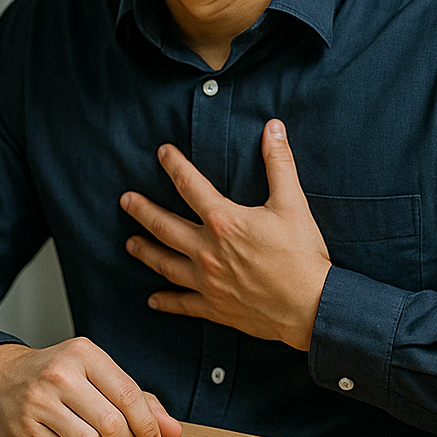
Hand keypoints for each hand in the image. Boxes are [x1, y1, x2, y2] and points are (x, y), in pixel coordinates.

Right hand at [0, 339, 181, 436]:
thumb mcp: (96, 372)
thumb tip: (172, 430)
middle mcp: (59, 375)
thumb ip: (138, 399)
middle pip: (112, 424)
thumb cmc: (57, 374)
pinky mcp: (23, 428)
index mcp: (83, 353)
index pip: (129, 395)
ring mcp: (38, 402)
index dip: (148, 424)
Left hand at [121, 119, 331, 350]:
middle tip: (125, 201)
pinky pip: (183, 304)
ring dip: (145, 252)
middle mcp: (208, 251)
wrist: (311, 307)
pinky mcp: (215, 308)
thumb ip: (279, 163)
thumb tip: (273, 128)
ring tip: (130, 244)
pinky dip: (166, 302)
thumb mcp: (292, 203)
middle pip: (164, 226)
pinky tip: (152, 300)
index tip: (161, 153)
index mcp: (224, 221)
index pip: (190, 185)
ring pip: (165, 264)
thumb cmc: (302, 256)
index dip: (174, 165)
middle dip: (142, 211)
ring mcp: (208, 281)